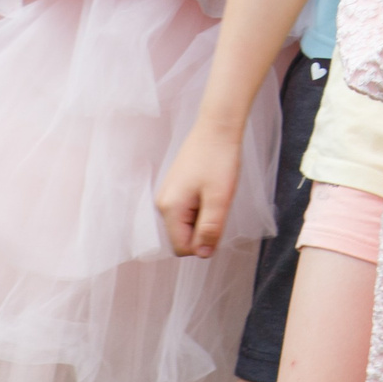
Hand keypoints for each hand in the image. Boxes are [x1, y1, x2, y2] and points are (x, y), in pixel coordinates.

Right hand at [155, 121, 244, 258]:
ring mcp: (167, 195)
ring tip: (216, 192)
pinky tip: (212, 187)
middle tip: (218, 202)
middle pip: (184, 236)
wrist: (217, 126)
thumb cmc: (219, 159)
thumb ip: (210, 229)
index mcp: (170, 209)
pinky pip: (188, 210)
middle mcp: (163, 204)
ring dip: (205, 216)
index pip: (183, 248)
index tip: (218, 219)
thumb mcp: (220, 198)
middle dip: (204, 227)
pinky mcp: (175, 188)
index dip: (204, 241)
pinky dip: (202, 205)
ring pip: (188, 223)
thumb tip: (203, 254)